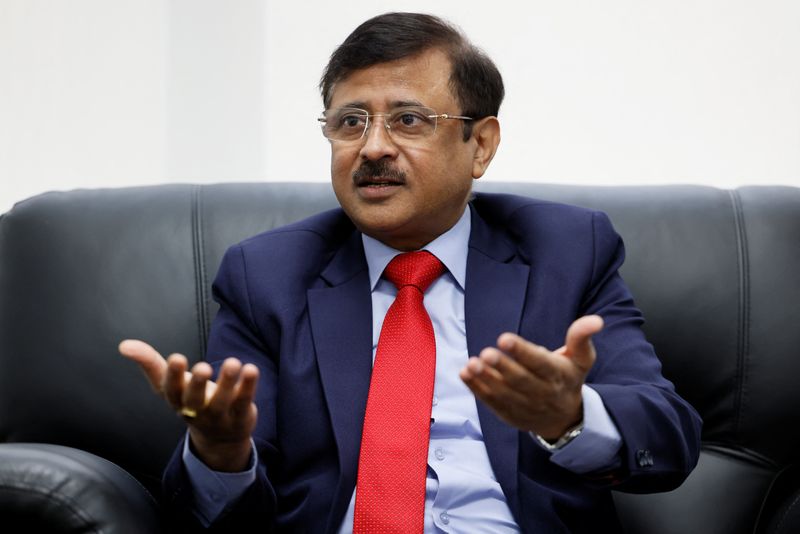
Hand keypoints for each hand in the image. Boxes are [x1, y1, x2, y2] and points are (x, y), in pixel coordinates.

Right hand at [118, 339, 258, 471]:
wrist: (219, 438)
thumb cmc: (190, 401)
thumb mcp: (169, 383)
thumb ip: (150, 363)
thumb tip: (123, 345)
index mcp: (176, 401)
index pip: (170, 390)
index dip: (173, 376)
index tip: (176, 358)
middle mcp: (196, 411)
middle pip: (194, 400)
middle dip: (197, 383)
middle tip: (203, 366)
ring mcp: (218, 416)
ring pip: (222, 401)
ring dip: (227, 382)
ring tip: (233, 362)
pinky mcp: (240, 416)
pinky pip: (244, 402)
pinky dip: (248, 386)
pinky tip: (251, 369)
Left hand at [459, 315, 602, 439]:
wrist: (564, 419)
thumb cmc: (568, 378)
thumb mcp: (581, 359)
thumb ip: (581, 337)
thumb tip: (596, 320)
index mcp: (559, 376)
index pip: (541, 364)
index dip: (523, 352)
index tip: (505, 339)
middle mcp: (542, 393)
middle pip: (521, 381)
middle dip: (503, 367)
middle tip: (486, 353)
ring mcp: (524, 407)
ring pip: (503, 393)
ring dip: (485, 379)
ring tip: (471, 364)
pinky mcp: (509, 415)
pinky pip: (491, 402)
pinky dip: (477, 389)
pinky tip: (465, 373)